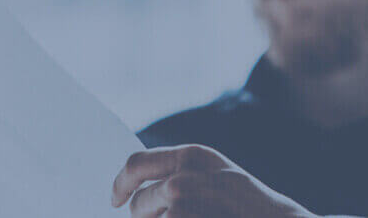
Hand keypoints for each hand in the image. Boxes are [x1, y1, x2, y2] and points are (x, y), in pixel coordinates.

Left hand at [111, 144, 316, 217]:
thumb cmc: (251, 211)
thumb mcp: (220, 180)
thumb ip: (184, 175)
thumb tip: (137, 190)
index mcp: (194, 157)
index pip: (136, 165)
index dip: (120, 185)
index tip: (116, 200)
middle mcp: (182, 176)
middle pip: (137, 204)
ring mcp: (181, 205)